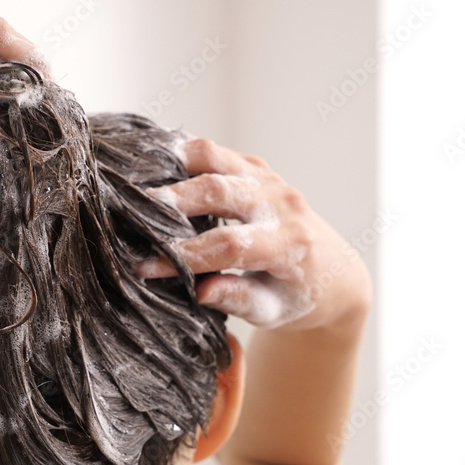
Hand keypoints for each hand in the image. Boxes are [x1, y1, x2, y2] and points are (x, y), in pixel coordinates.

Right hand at [134, 137, 371, 331]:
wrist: (334, 272)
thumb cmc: (298, 299)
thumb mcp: (272, 312)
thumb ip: (238, 299)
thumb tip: (198, 290)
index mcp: (289, 245)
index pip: (228, 246)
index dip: (183, 256)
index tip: (144, 267)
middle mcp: (282, 204)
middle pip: (219, 191)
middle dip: (172, 202)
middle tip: (130, 213)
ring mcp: (271, 180)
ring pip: (215, 158)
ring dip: (173, 165)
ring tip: (135, 175)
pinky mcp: (258, 168)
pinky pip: (216, 153)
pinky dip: (182, 155)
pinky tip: (151, 164)